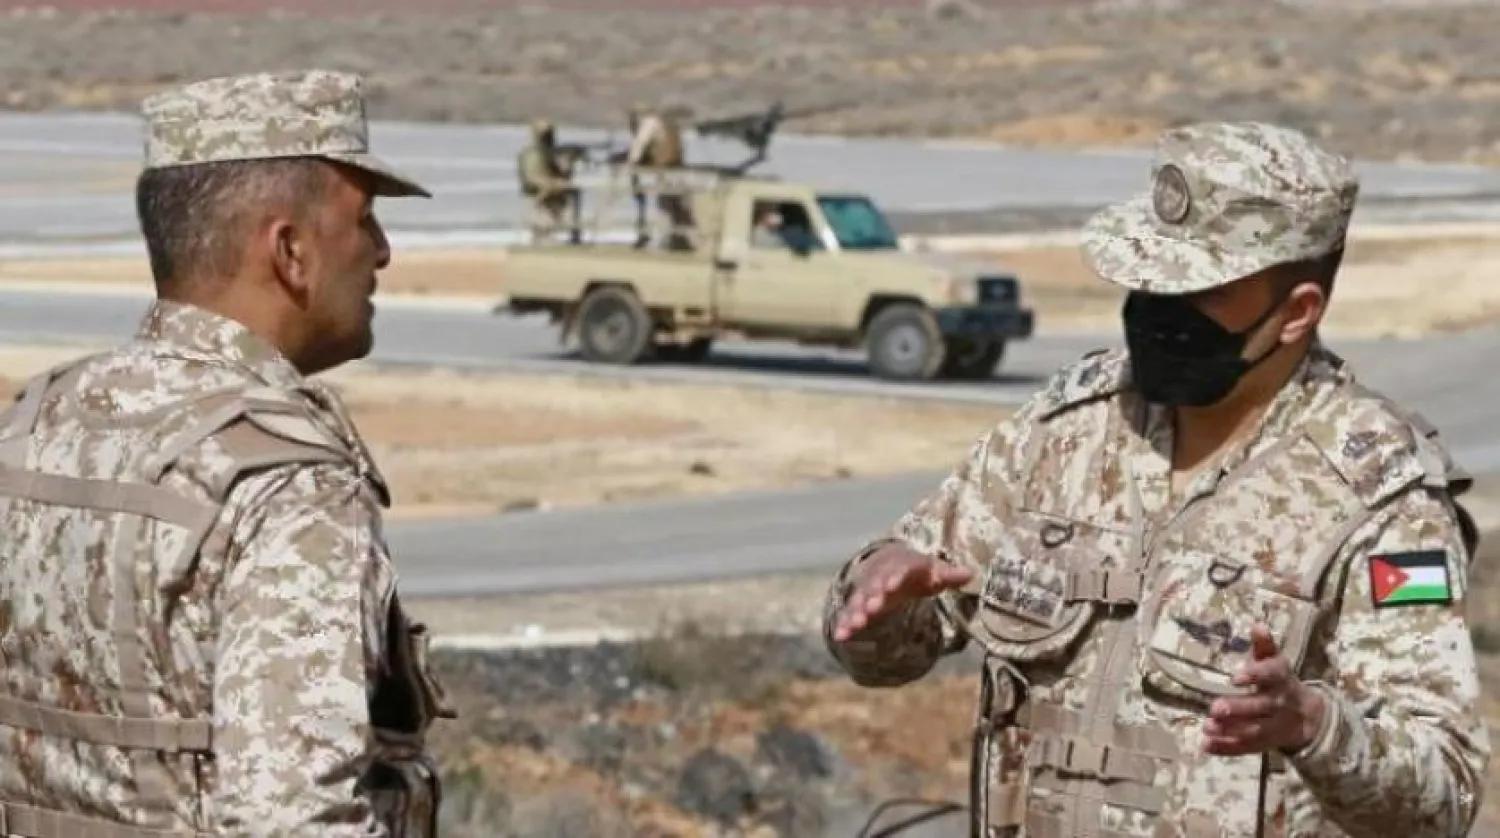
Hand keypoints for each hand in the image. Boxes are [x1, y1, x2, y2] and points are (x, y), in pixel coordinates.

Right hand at [831, 545, 972, 641]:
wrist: (888, 563)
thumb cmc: (916, 571)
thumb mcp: (933, 571)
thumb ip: (948, 575)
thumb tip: (970, 574)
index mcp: (900, 566)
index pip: (897, 570)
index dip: (894, 577)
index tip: (892, 585)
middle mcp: (880, 577)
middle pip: (875, 585)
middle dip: (873, 595)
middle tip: (873, 606)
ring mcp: (867, 591)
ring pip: (860, 600)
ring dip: (858, 611)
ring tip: (856, 624)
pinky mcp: (859, 606)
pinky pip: (849, 614)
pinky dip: (844, 624)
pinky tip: (841, 636)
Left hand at [1202, 623, 1326, 756]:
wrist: (1308, 715)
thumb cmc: (1280, 681)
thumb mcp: (1275, 661)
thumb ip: (1264, 646)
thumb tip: (1257, 625)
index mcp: (1281, 678)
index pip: (1271, 675)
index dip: (1255, 676)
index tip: (1234, 677)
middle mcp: (1280, 703)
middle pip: (1261, 707)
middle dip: (1238, 708)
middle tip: (1214, 707)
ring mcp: (1274, 726)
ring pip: (1254, 731)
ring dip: (1230, 730)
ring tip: (1207, 726)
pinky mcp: (1266, 743)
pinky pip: (1248, 748)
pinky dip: (1227, 748)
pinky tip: (1206, 745)